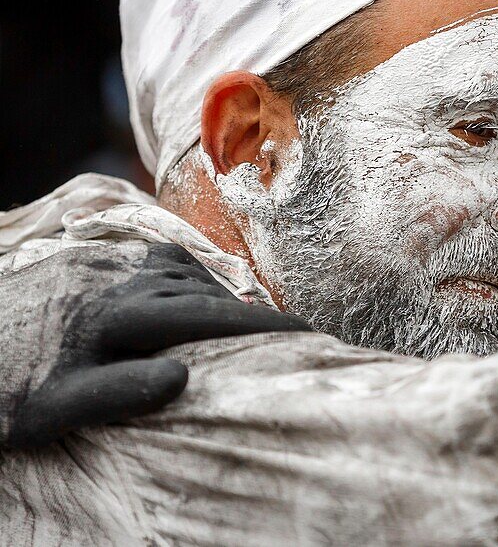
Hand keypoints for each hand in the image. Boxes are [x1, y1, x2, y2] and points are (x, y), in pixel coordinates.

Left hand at [4, 244, 309, 448]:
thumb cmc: (3, 387)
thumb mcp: (51, 405)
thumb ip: (116, 390)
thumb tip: (182, 377)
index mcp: (119, 314)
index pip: (209, 317)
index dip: (262, 326)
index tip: (306, 333)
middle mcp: (122, 278)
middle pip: (207, 293)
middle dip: (253, 313)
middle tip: (295, 334)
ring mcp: (111, 261)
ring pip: (188, 273)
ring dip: (221, 295)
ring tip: (248, 323)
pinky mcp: (98, 254)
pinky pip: (163, 260)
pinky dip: (190, 279)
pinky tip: (194, 298)